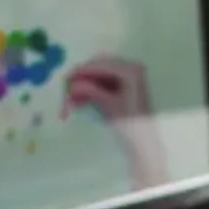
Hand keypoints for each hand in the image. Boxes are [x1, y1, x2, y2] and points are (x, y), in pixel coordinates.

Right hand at [64, 55, 166, 189]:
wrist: (144, 143)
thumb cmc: (130, 124)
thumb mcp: (108, 105)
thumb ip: (90, 91)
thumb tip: (71, 84)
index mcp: (130, 70)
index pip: (101, 65)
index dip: (81, 71)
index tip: (65, 78)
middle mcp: (130, 69)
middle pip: (99, 68)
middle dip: (82, 79)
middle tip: (66, 89)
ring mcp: (128, 78)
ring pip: (99, 77)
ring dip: (84, 86)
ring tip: (71, 100)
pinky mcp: (124, 88)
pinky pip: (103, 84)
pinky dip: (91, 91)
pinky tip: (79, 101)